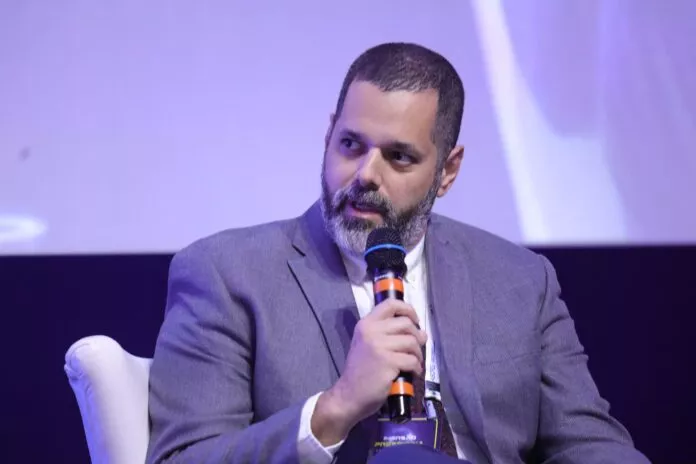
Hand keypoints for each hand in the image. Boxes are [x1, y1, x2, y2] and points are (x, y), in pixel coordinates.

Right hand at [311, 299, 426, 445]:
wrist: (349, 395)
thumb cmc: (360, 371)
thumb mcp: (367, 344)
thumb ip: (387, 334)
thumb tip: (420, 332)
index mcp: (366, 324)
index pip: (391, 304)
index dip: (408, 309)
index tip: (414, 321)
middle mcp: (372, 331)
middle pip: (406, 324)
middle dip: (416, 336)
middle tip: (416, 348)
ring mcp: (380, 346)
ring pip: (412, 341)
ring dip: (417, 354)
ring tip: (414, 362)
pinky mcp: (388, 362)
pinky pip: (412, 360)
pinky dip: (416, 368)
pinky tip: (412, 373)